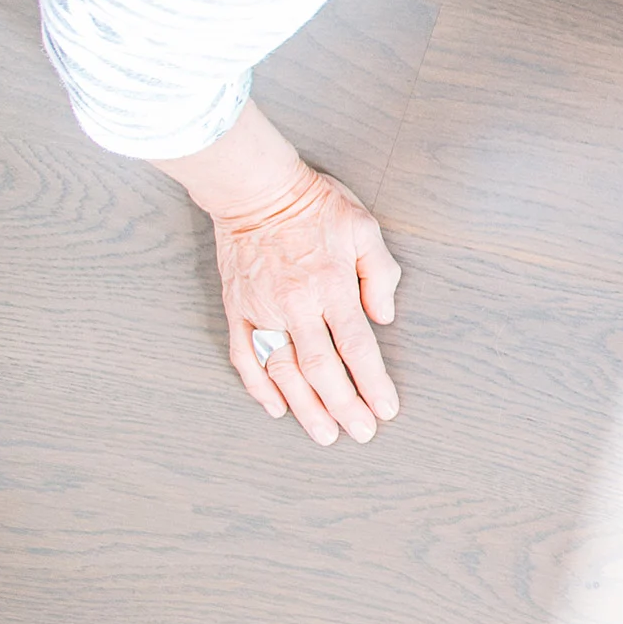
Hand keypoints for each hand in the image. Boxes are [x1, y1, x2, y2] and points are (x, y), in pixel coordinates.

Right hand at [204, 165, 403, 443]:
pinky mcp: (237, 310)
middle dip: (343, 406)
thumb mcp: (364, 227)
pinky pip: (244, 356)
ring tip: (323, 434)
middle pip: (322, 369)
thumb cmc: (316, 205)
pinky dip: (258, 386)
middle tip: (360, 435)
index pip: (357, 348)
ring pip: (282, 371)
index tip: (385, 410)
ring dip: (304, 407)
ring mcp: (262, 310)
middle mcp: (296, 305)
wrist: (255, 189)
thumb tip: (384, 318)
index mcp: (331, 287)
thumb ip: (380, 274)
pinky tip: (276, 408)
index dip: (372, 383)